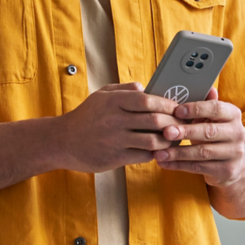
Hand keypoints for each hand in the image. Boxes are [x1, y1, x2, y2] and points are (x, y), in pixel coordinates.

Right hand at [59, 83, 177, 172]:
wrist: (62, 142)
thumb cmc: (85, 117)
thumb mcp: (100, 95)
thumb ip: (123, 89)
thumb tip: (144, 87)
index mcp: (113, 101)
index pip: (148, 100)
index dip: (167, 104)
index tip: (176, 107)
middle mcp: (115, 119)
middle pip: (154, 120)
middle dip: (173, 123)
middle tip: (181, 124)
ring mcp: (115, 139)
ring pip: (152, 140)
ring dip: (167, 141)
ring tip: (173, 139)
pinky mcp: (115, 157)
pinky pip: (143, 155)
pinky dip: (155, 153)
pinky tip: (159, 150)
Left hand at [153, 88, 244, 187]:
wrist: (234, 163)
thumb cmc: (215, 134)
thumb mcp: (212, 118)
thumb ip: (205, 103)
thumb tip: (206, 87)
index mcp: (233, 114)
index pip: (216, 108)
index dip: (196, 109)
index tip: (177, 111)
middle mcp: (237, 133)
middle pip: (209, 132)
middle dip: (185, 132)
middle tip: (165, 132)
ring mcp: (234, 153)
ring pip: (202, 153)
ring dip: (178, 153)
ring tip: (159, 152)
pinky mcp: (227, 170)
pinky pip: (199, 167)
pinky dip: (179, 165)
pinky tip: (164, 163)